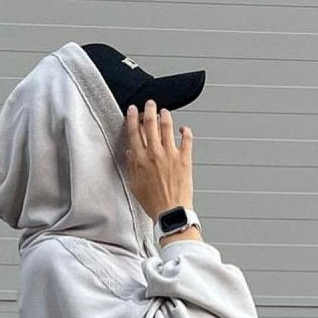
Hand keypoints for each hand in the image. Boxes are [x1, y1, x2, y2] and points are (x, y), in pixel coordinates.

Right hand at [123, 99, 193, 223]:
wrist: (171, 213)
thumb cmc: (153, 203)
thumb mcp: (135, 185)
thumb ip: (132, 166)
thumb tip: (130, 152)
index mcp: (140, 160)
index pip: (134, 132)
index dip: (133, 117)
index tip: (133, 110)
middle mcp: (155, 154)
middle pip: (151, 123)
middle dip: (149, 110)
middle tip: (150, 104)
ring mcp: (170, 155)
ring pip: (167, 126)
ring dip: (165, 115)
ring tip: (164, 112)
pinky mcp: (184, 159)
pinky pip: (187, 139)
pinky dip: (185, 131)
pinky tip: (183, 129)